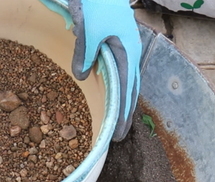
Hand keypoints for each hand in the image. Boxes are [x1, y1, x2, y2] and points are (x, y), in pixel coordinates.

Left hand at [41, 0, 140, 140]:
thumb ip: (85, 54)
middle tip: (121, 135)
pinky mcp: (118, 41)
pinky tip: (112, 92)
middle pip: (131, 88)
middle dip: (126, 112)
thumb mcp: (88, 29)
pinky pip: (121, 69)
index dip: (123, 114)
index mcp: (128, 51)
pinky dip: (118, 85)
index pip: (126, 90)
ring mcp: (126, 45)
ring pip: (127, 79)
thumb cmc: (96, 3)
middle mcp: (131, 50)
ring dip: (123, 100)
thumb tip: (82, 76)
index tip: (119, 134)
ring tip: (119, 119)